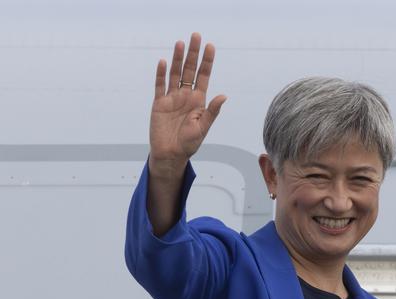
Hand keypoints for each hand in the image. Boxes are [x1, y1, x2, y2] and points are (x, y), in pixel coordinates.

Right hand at [149, 32, 226, 175]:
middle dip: (193, 53)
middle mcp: (186, 96)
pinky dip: (161, 74)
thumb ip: (212, 111)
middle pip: (189, 70)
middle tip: (195, 36)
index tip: (210, 46)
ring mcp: (172, 98)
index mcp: (199, 101)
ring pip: (174, 74)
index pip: (204, 76)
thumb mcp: (203, 127)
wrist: (171, 154)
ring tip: (180, 43)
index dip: (207, 62)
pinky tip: (163, 62)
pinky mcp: (159, 103)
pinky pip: (160, 85)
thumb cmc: (189, 143)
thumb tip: (223, 95)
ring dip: (177, 59)